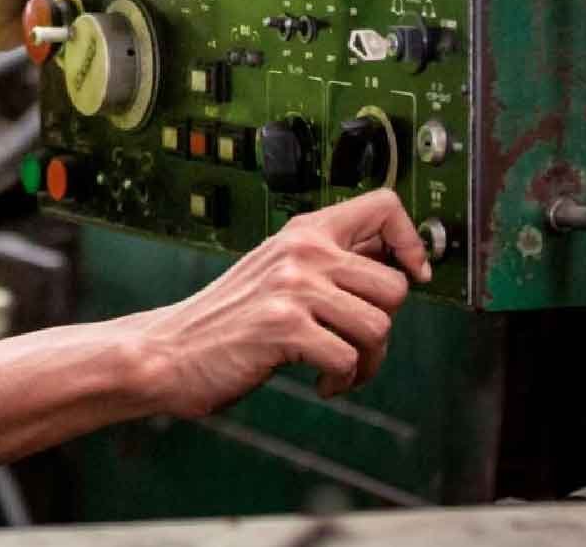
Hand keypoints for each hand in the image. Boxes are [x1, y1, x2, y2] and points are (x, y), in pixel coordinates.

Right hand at [129, 190, 430, 415]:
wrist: (171, 350)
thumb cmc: (230, 319)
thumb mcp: (280, 272)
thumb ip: (330, 264)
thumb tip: (399, 269)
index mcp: (304, 232)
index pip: (384, 205)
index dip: (412, 242)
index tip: (413, 274)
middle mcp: (302, 251)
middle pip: (395, 286)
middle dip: (384, 326)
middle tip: (355, 342)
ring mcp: (292, 287)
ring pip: (379, 326)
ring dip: (367, 361)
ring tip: (338, 366)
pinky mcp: (283, 327)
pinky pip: (349, 359)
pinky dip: (341, 380)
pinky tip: (320, 380)